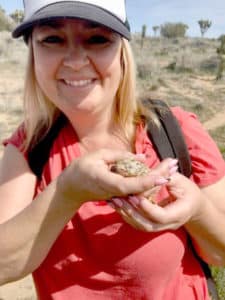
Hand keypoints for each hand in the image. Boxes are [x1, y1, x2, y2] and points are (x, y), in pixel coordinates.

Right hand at [57, 149, 172, 208]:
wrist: (72, 188)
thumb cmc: (81, 168)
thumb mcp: (97, 156)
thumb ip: (119, 156)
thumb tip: (141, 158)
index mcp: (107, 182)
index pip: (130, 185)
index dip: (147, 181)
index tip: (162, 176)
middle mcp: (115, 192)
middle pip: (141, 189)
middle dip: (159, 177)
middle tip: (174, 165)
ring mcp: (118, 196)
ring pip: (142, 191)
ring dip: (157, 179)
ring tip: (172, 167)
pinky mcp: (120, 195)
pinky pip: (137, 190)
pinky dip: (150, 181)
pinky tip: (160, 173)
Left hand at [109, 172, 204, 231]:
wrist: (193, 206)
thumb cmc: (188, 191)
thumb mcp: (181, 181)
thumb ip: (170, 174)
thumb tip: (168, 162)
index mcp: (180, 214)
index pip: (161, 216)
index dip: (147, 207)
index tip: (135, 195)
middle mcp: (170, 224)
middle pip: (147, 225)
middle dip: (132, 212)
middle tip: (119, 199)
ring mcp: (161, 227)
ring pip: (140, 226)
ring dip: (126, 214)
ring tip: (114, 201)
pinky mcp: (153, 225)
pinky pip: (138, 224)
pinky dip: (127, 215)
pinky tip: (117, 205)